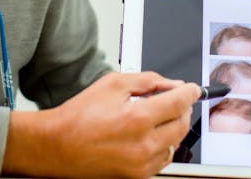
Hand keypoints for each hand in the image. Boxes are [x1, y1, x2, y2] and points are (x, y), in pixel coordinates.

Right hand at [3, 72, 200, 178]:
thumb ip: (146, 80)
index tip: (194, 89)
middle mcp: (143, 144)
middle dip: (182, 109)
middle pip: (182, 124)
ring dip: (173, 128)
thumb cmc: (78, 115)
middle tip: (174, 100)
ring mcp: (141, 164)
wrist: (57, 146)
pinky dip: (162, 146)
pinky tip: (149, 135)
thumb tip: (170, 84)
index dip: (190, 93)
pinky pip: (162, 160)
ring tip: (158, 117)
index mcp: (137, 118)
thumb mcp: (112, 84)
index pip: (179, 103)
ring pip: (175, 144)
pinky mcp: (137, 176)